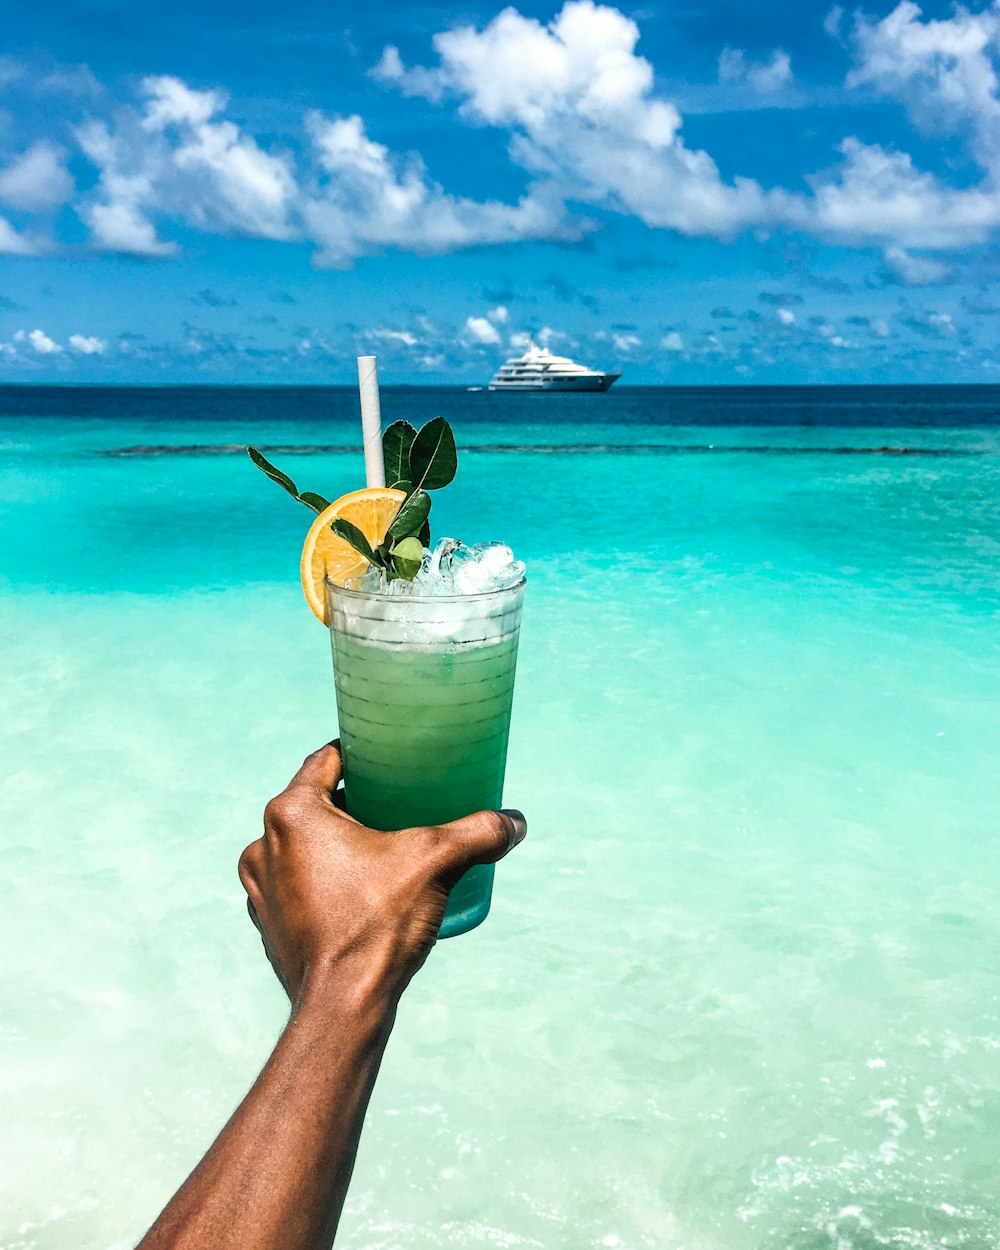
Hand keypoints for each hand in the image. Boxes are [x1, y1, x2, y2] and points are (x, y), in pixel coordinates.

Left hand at [238, 742, 525, 1009]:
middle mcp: (264, 844)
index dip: (357, 751)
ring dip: (333, 844)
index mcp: (293, 813)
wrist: (343, 1006)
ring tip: (377, 850)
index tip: (385, 755)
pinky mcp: (268, 923)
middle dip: (352, 801)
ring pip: (301, 846)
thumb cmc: (378, 924)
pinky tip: (355, 892)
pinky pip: (295, 885)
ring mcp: (261, 887)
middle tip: (394, 803)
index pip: (326, 760)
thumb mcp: (437, 862)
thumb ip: (478, 833)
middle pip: (314, 803)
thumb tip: (515, 822)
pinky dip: (320, 881)